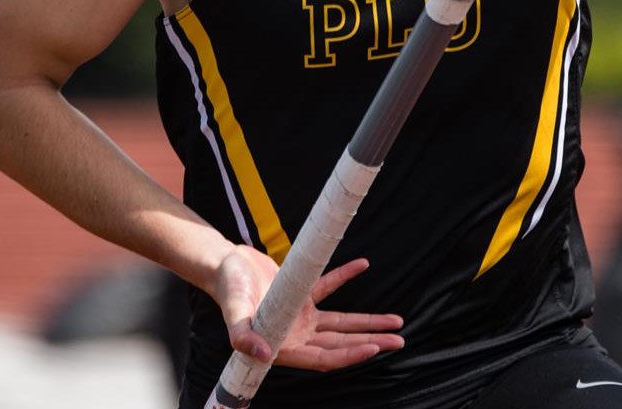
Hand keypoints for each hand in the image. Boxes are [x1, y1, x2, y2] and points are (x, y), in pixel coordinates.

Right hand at [212, 246, 404, 370]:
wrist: (223, 264)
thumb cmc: (227, 289)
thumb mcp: (234, 312)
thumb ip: (243, 335)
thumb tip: (262, 353)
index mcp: (283, 346)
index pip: (324, 358)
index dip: (349, 355)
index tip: (373, 348)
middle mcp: (296, 335)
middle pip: (340, 343)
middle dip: (370, 342)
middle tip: (398, 340)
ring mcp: (301, 317)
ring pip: (341, 323)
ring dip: (368, 323)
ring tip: (396, 321)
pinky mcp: (302, 295)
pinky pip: (329, 287)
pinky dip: (345, 277)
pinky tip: (363, 264)